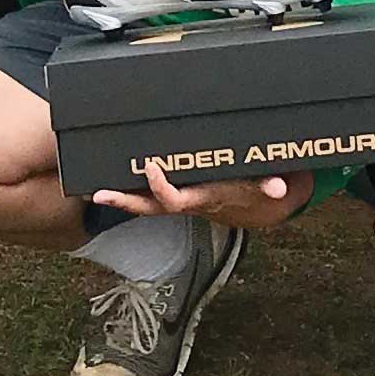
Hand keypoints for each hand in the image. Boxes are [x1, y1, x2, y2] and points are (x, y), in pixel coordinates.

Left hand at [92, 158, 315, 231]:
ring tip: (94, 189)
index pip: (176, 199)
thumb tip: (280, 188)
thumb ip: (271, 186)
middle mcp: (187, 203)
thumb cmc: (256, 189)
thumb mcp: (266, 186)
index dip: (161, 187)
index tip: (151, 167)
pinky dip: (131, 192)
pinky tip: (112, 181)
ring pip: (145, 205)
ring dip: (121, 198)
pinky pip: (149, 197)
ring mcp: (180, 201)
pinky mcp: (178, 195)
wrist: (257, 208)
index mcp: (204, 198)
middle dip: (126, 202)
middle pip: (150, 208)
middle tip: (100, 192)